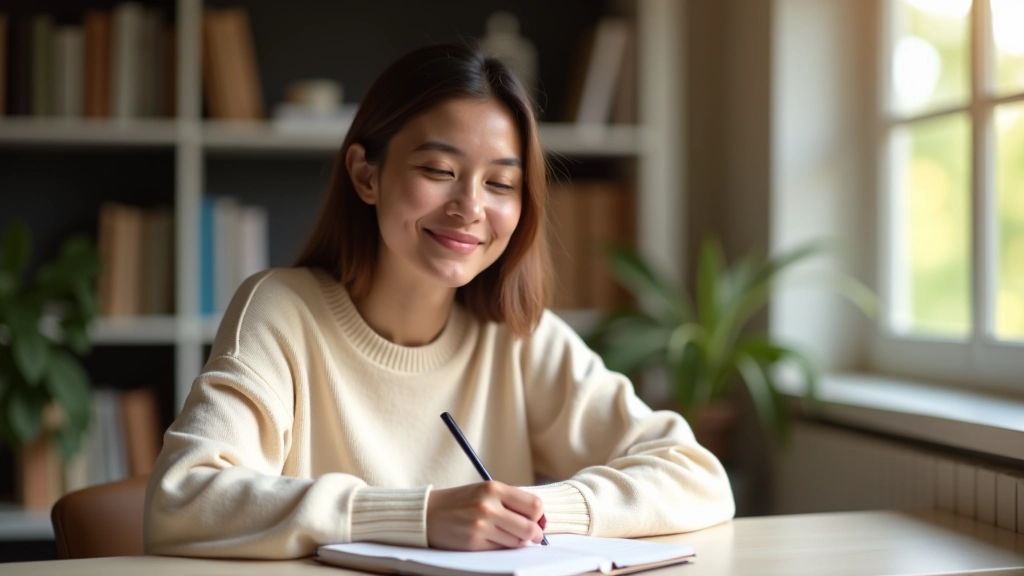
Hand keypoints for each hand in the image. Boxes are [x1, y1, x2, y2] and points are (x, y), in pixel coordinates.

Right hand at [426, 481, 544, 549]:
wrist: (427, 513)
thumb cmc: (460, 502)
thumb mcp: (485, 491)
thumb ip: (511, 501)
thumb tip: (540, 520)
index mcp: (494, 488)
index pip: (534, 505)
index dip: (538, 516)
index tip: (535, 519)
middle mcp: (488, 506)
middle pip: (530, 527)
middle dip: (535, 534)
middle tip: (533, 535)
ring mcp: (481, 526)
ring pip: (517, 541)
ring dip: (518, 541)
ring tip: (506, 534)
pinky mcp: (474, 543)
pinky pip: (501, 549)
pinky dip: (502, 546)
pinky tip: (493, 539)